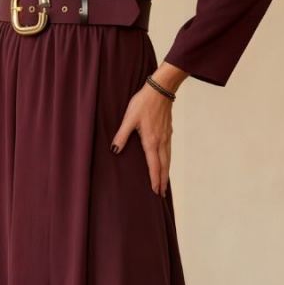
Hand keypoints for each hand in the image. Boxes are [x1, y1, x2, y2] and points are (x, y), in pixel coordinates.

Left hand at [111, 81, 175, 195]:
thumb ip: (121, 136)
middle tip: (162, 194)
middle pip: (164, 166)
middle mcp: (161, 141)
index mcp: (151, 141)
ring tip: (165, 183)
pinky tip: (166, 162)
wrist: (160, 90)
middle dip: (163, 181)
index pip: (154, 165)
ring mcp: (167, 136)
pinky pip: (169, 151)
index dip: (155, 179)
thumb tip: (115, 150)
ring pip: (168, 159)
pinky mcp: (168, 131)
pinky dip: (168, 161)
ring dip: (166, 172)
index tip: (155, 191)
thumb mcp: (128, 119)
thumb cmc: (143, 103)